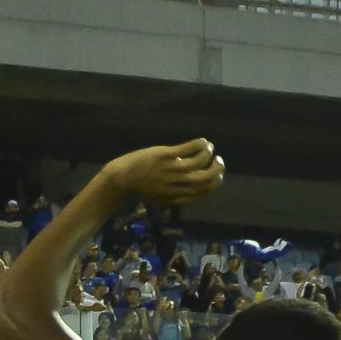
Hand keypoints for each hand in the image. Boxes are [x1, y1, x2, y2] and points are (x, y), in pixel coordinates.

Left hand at [98, 141, 224, 207]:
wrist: (122, 178)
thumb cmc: (141, 188)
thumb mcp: (161, 198)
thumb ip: (177, 195)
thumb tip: (193, 192)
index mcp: (178, 196)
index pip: (205, 191)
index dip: (216, 182)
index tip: (218, 174)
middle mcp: (178, 184)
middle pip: (208, 178)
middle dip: (218, 169)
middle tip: (218, 161)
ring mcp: (173, 169)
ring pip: (202, 160)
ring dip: (209, 153)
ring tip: (209, 148)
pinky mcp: (167, 155)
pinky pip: (191, 147)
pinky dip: (201, 143)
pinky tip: (202, 141)